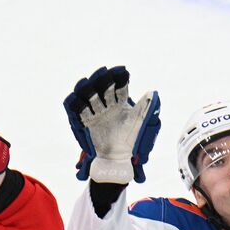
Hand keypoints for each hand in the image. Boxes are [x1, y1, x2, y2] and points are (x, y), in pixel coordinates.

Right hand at [64, 66, 160, 183]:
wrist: (119, 156)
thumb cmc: (131, 139)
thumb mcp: (139, 122)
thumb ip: (145, 108)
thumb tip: (153, 93)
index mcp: (121, 103)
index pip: (120, 86)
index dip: (120, 78)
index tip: (123, 72)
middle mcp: (108, 105)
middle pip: (102, 87)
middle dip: (103, 80)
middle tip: (105, 75)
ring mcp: (97, 113)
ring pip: (89, 96)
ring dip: (88, 90)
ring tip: (89, 87)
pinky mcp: (87, 122)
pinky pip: (79, 111)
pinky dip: (77, 104)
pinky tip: (79, 101)